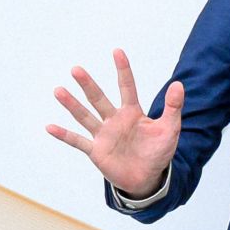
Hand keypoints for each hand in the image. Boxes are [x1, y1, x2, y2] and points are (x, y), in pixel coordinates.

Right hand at [45, 49, 181, 197]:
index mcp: (132, 112)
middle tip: (76, 69)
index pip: (127, 87)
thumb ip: (173, 107)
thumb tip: (179, 84)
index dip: (123, 70)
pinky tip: (50, 127)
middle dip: (88, 84)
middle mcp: (115, 120)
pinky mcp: (96, 150)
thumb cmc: (159, 151)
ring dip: (72, 105)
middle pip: (99, 98)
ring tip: (59, 90)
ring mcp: (104, 135)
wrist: (148, 178)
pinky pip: (78, 141)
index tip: (117, 51)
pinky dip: (64, 135)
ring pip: (85, 116)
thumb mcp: (170, 129)